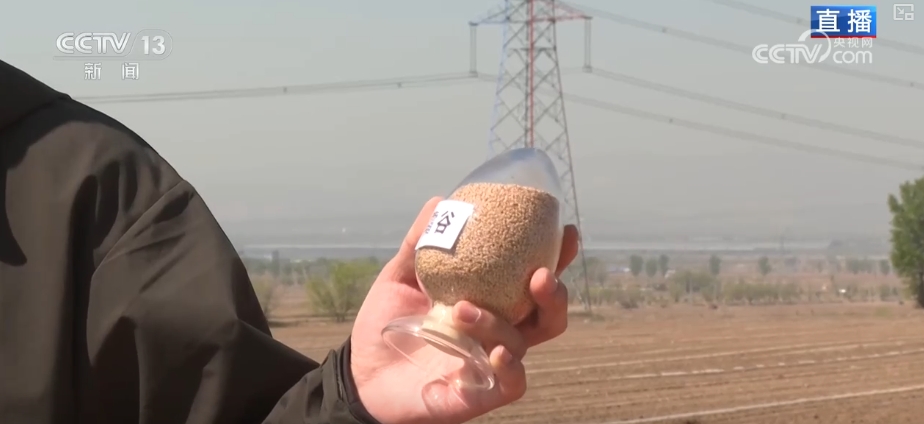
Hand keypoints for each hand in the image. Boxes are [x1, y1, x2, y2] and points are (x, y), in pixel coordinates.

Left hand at [349, 197, 579, 423]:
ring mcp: (492, 363)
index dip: (557, 258)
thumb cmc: (385, 326)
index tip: (567, 233)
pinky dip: (512, 367)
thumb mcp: (399, 278)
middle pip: (547, 313)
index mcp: (490, 300)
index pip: (532, 279)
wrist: (359, 375)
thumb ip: (419, 243)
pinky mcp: (481, 394)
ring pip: (524, 342)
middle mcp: (499, 330)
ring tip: (465, 309)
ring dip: (502, 323)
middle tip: (540, 275)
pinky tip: (497, 352)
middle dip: (554, 293)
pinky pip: (513, 383)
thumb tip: (440, 201)